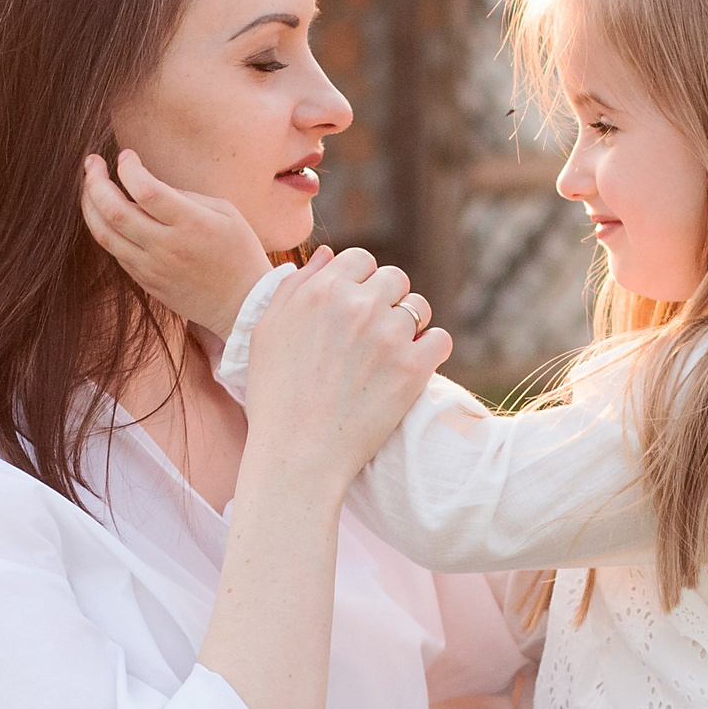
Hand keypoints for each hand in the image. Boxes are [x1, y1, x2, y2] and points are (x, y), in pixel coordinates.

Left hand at [80, 149, 272, 333]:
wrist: (242, 305)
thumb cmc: (240, 253)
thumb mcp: (227, 213)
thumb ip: (187, 195)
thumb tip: (150, 185)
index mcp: (191, 224)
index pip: (145, 190)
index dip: (128, 168)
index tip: (127, 156)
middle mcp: (166, 246)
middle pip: (114, 211)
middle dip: (95, 181)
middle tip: (92, 163)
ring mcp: (151, 267)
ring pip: (104, 233)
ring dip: (89, 205)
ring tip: (89, 186)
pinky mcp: (145, 282)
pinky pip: (115, 251)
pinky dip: (104, 228)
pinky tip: (105, 214)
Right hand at [242, 246, 449, 488]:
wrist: (297, 453)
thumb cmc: (274, 396)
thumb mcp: (267, 331)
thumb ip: (295, 285)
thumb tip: (329, 254)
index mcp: (320, 291)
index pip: (361, 259)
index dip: (361, 281)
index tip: (358, 306)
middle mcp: (356, 305)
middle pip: (395, 278)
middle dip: (388, 300)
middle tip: (376, 332)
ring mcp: (388, 335)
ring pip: (419, 307)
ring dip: (411, 324)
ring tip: (392, 351)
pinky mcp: (412, 368)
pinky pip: (440, 339)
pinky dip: (431, 350)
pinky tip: (414, 365)